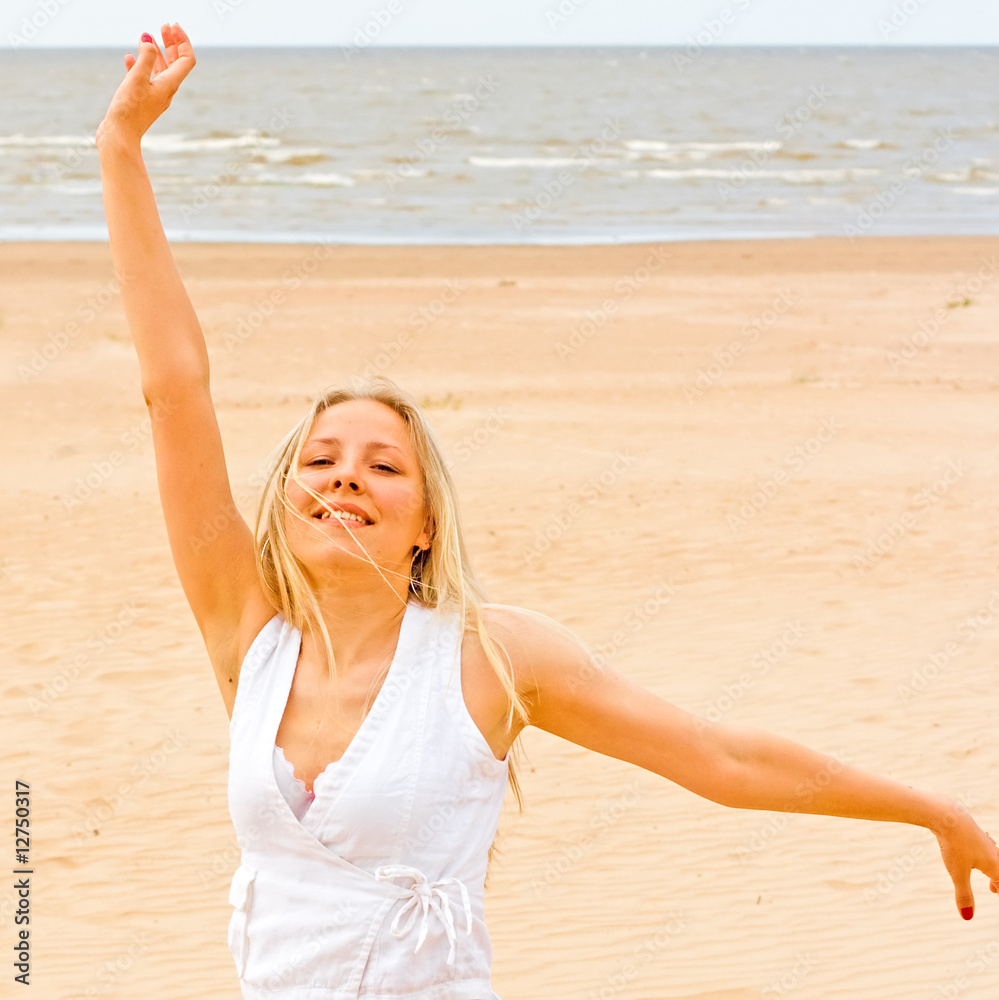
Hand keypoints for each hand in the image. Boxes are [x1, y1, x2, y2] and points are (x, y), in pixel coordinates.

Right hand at [96, 22, 195, 148]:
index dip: (182, 41)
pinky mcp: (141, 101)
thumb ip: (145, 58)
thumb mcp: (137, 79)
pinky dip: (140, 66)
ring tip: (146, 37)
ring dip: (155, 52)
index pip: (186, 59)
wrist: (119, 137)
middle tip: (163, 25)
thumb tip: (149, 40)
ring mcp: (154, 97)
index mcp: (169, 85)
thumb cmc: (128, 110)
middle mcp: (166, 91)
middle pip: (175, 63)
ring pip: (159, 70)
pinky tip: (129, 58)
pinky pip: (145, 79)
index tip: (171, 26)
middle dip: (170, 43)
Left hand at [932, 798, 998, 918]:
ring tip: (988, 866)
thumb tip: (967, 918)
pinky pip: (981, 840)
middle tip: (993, 888)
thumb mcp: (957, 873)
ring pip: (992, 851)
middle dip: (997, 878)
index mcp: (992, 863)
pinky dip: (982, 847)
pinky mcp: (970, 827)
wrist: (946, 814)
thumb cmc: (953, 844)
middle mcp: (991, 850)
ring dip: (991, 861)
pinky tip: (976, 843)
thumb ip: (963, 895)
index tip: (995, 892)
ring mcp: (981, 837)